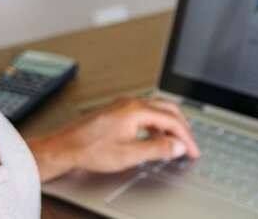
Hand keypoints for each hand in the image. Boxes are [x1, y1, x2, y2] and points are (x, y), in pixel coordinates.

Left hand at [28, 97, 200, 181]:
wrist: (65, 147)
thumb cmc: (89, 149)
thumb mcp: (129, 154)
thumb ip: (157, 149)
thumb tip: (177, 147)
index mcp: (136, 110)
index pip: (172, 121)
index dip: (186, 138)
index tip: (192, 151)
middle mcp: (131, 103)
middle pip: (169, 109)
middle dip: (182, 128)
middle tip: (190, 145)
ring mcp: (124, 105)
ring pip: (158, 109)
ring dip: (170, 125)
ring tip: (176, 143)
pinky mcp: (118, 111)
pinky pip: (146, 112)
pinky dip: (157, 124)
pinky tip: (155, 137)